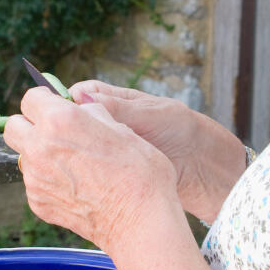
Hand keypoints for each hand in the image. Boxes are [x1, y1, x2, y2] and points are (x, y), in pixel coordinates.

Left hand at [3, 88, 182, 257]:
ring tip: (72, 164)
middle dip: (29, 125)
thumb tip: (82, 109)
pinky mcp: (38, 203)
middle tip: (54, 132)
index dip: (45, 100)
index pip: (30, 98)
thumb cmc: (139, 174)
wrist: (139, 223)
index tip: (55, 106)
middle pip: (13, 127)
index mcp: (59, 121)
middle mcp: (39, 148)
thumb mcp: (122, 128)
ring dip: (39, 154)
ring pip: (24, 157)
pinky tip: (76, 187)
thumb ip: (93, 113)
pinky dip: (48, 181)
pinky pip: (34, 184)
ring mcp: (35, 179)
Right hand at [68, 81, 245, 221]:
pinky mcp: (112, 171)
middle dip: (66, 128)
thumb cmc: (184, 132)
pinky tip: (84, 176)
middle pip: (76, 121)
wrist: (206, 170)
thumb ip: (117, 108)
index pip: (82, 93)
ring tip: (76, 158)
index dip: (70, 101)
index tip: (62, 112)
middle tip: (64, 138)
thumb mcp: (151, 115)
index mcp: (117, 101)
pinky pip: (91, 168)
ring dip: (75, 152)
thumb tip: (79, 97)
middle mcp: (109, 122)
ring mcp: (109, 148)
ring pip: (80, 146)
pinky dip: (85, 171)